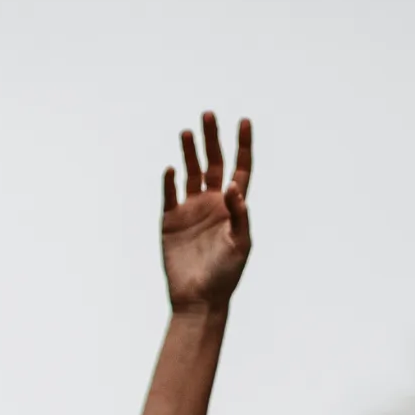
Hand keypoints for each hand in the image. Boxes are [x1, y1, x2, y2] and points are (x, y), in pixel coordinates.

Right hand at [162, 113, 251, 312]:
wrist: (198, 299)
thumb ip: (239, 213)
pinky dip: (169, 181)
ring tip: (187, 132)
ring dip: (189, 152)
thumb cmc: (225, 275)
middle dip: (212, 138)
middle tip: (208, 115)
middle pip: (213, 162)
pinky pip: (169, 195)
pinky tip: (171, 169)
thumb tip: (233, 185)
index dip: (243, 145)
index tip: (244, 121)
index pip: (240, 168)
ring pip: (190, 172)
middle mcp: (212, 202)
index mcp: (233, 206)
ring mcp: (190, 210)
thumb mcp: (240, 243)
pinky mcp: (171, 221)